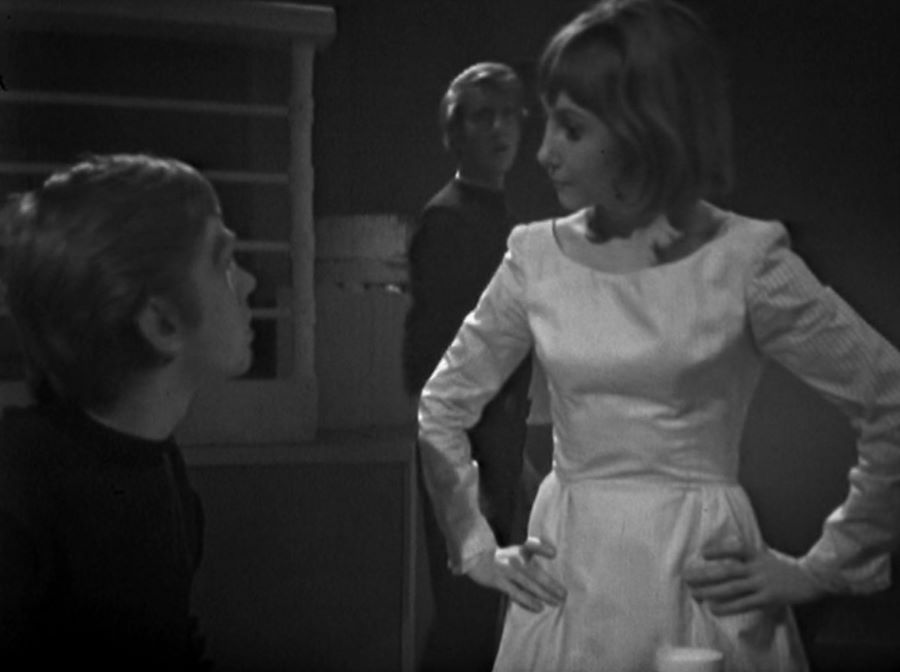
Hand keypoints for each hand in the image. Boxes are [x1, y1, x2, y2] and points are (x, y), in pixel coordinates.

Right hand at [466, 536, 566, 612]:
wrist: (476, 559)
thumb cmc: (502, 558)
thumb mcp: (516, 552)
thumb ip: (532, 556)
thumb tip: (554, 560)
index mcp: (518, 550)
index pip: (531, 546)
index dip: (541, 548)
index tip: (553, 553)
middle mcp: (513, 559)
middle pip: (534, 572)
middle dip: (550, 584)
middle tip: (564, 594)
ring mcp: (506, 571)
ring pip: (528, 584)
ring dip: (543, 594)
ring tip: (556, 602)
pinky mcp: (498, 581)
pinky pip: (515, 593)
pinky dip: (527, 601)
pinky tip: (538, 608)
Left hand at [683, 540, 825, 615]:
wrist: (812, 579)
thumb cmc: (786, 567)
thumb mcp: (767, 555)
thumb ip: (750, 554)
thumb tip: (729, 550)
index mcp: (758, 554)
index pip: (736, 548)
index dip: (719, 549)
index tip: (702, 552)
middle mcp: (758, 567)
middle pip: (727, 570)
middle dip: (705, 574)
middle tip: (686, 577)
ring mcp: (763, 583)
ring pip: (732, 587)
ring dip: (711, 591)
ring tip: (694, 594)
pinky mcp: (768, 599)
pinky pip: (743, 603)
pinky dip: (727, 606)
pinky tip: (713, 608)